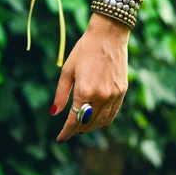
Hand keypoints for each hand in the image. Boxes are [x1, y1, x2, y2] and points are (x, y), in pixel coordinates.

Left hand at [50, 13, 129, 141]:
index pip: (74, 120)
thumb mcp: (68, 70)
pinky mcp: (122, 90)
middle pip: (87, 122)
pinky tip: (99, 123)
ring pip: (101, 120)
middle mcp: (100, 95)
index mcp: (84, 90)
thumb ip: (61, 94)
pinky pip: (113, 113)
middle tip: (70, 131)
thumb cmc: (84, 49)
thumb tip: (54, 113)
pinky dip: (105, 121)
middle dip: (77, 129)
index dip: (66, 132)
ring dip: (90, 127)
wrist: (109, 35)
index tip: (60, 139)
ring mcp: (113, 94)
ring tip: (82, 128)